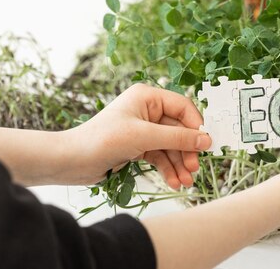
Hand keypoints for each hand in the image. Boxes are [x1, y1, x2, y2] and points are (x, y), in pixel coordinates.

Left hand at [62, 84, 210, 186]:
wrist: (72, 161)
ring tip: (186, 182)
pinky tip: (174, 182)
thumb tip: (207, 139)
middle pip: (179, 129)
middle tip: (194, 169)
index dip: (195, 126)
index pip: (183, 107)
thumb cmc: (103, 139)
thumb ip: (178, 137)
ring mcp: (143, 129)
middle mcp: (147, 110)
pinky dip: (168, 169)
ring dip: (180, 164)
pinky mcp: (138, 146)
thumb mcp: (144, 137)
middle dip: (187, 150)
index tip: (205, 145)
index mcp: (148, 97)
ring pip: (171, 145)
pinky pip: (160, 156)